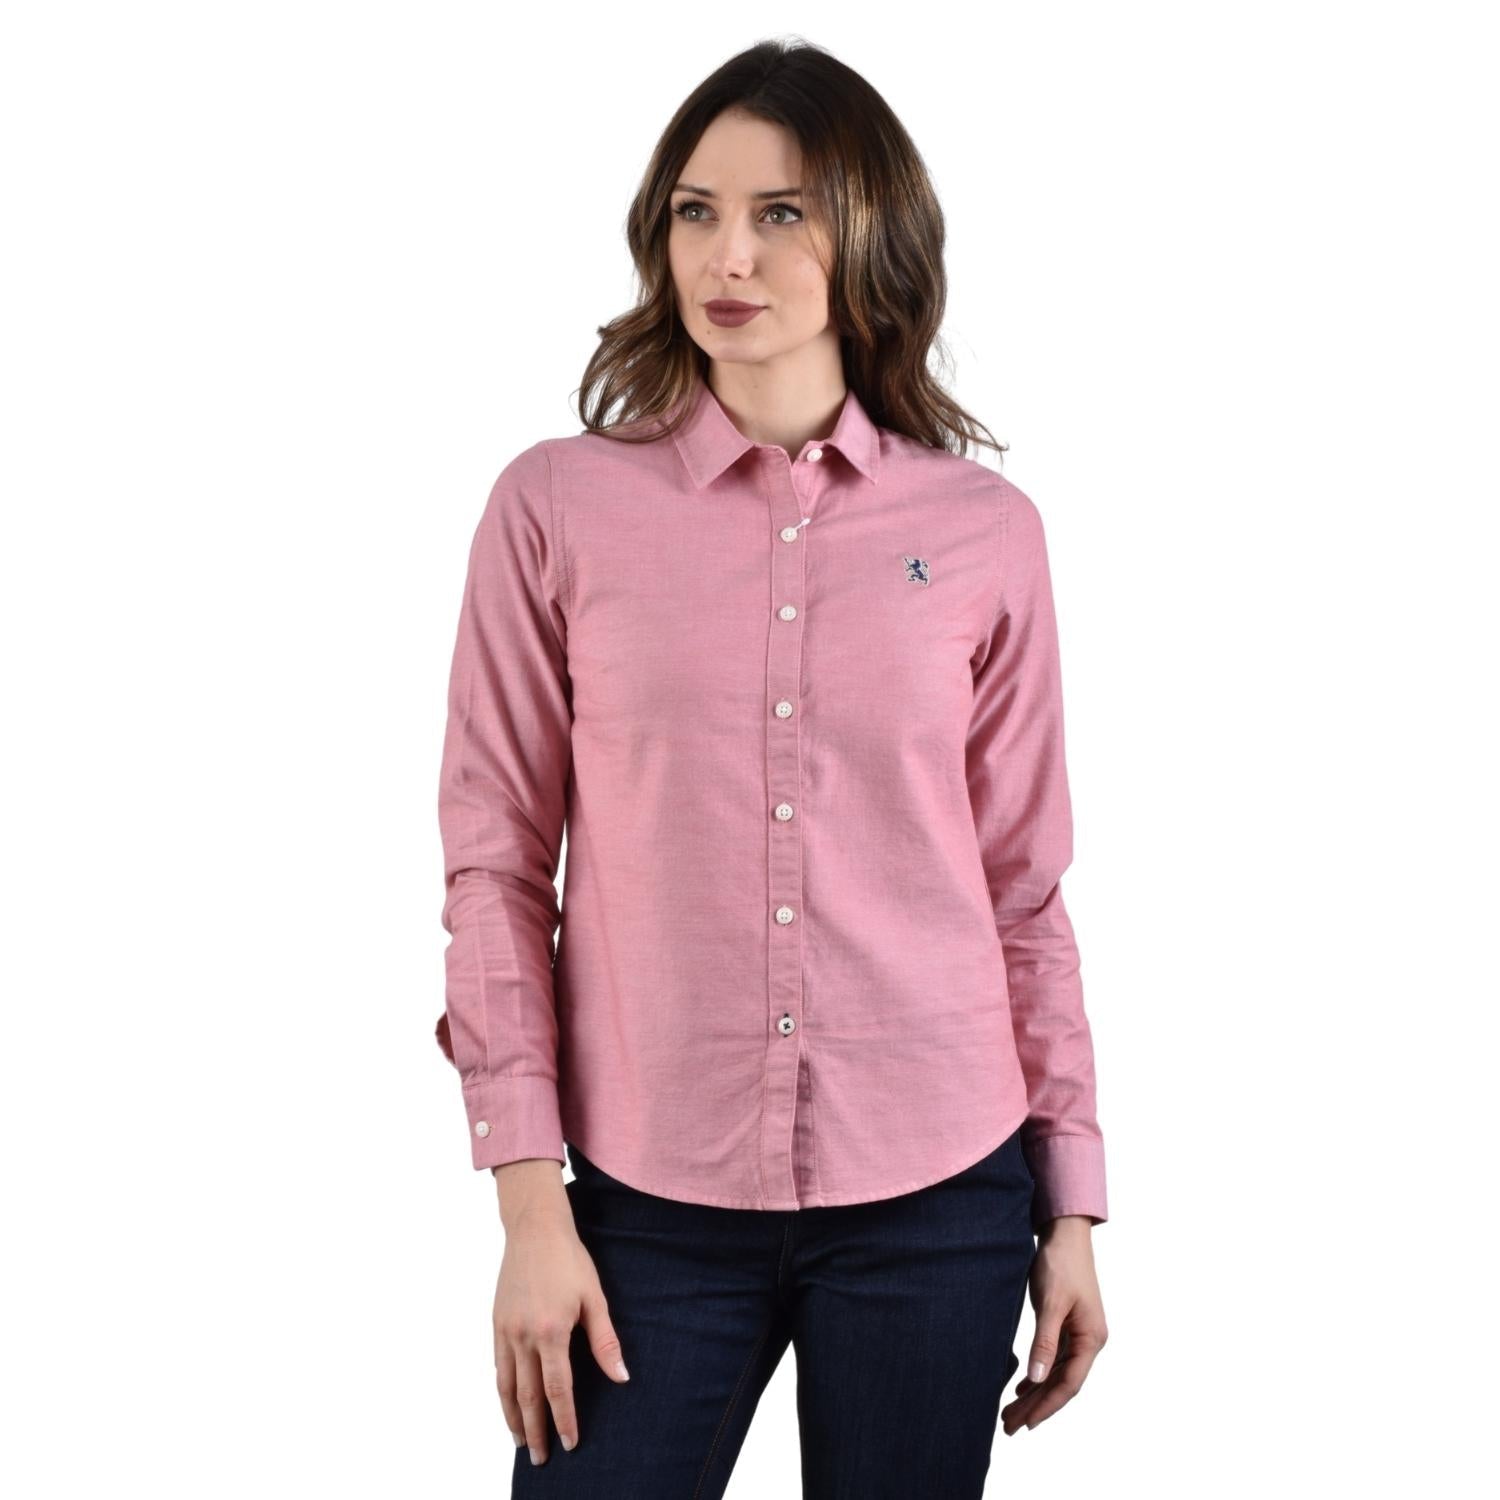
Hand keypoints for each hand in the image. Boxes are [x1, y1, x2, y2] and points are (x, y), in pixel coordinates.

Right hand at [491, 1160, 630, 1465]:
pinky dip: (502, 1391)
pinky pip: (497, 1367)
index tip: (570, 1443)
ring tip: (521, 1441)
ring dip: (513, 1417)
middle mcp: (523, 1335)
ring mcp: (505, 1330)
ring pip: (506, 1386)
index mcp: (551, 1331)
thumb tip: (621, 1378)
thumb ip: (605, 1342)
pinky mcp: (496, 1323)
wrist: (534, 1229)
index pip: (557, 1388)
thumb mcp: (595, 1297)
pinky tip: (509, 1403)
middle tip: (542, 1458)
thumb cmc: (570, 1260)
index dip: (564, 1419)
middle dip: (536, 1430)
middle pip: (527, 1396)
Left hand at [1001, 1215, 1106, 1434]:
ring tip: (1010, 1412)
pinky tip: (1023, 1386)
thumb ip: (1044, 1342)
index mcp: (1091, 1339)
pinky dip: (1038, 1375)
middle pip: (1061, 1383)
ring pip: (1056, 1374)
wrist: (1064, 1234)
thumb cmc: (1060, 1264)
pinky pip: (1053, 1359)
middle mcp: (1089, 1341)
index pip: (1069, 1384)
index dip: (1047, 1407)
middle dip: (1036, 1406)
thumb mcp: (1051, 1303)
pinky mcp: (1068, 1325)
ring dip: (1034, 1394)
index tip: (1024, 1424)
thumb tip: (1038, 1379)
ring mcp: (1079, 1334)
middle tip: (1008, 1426)